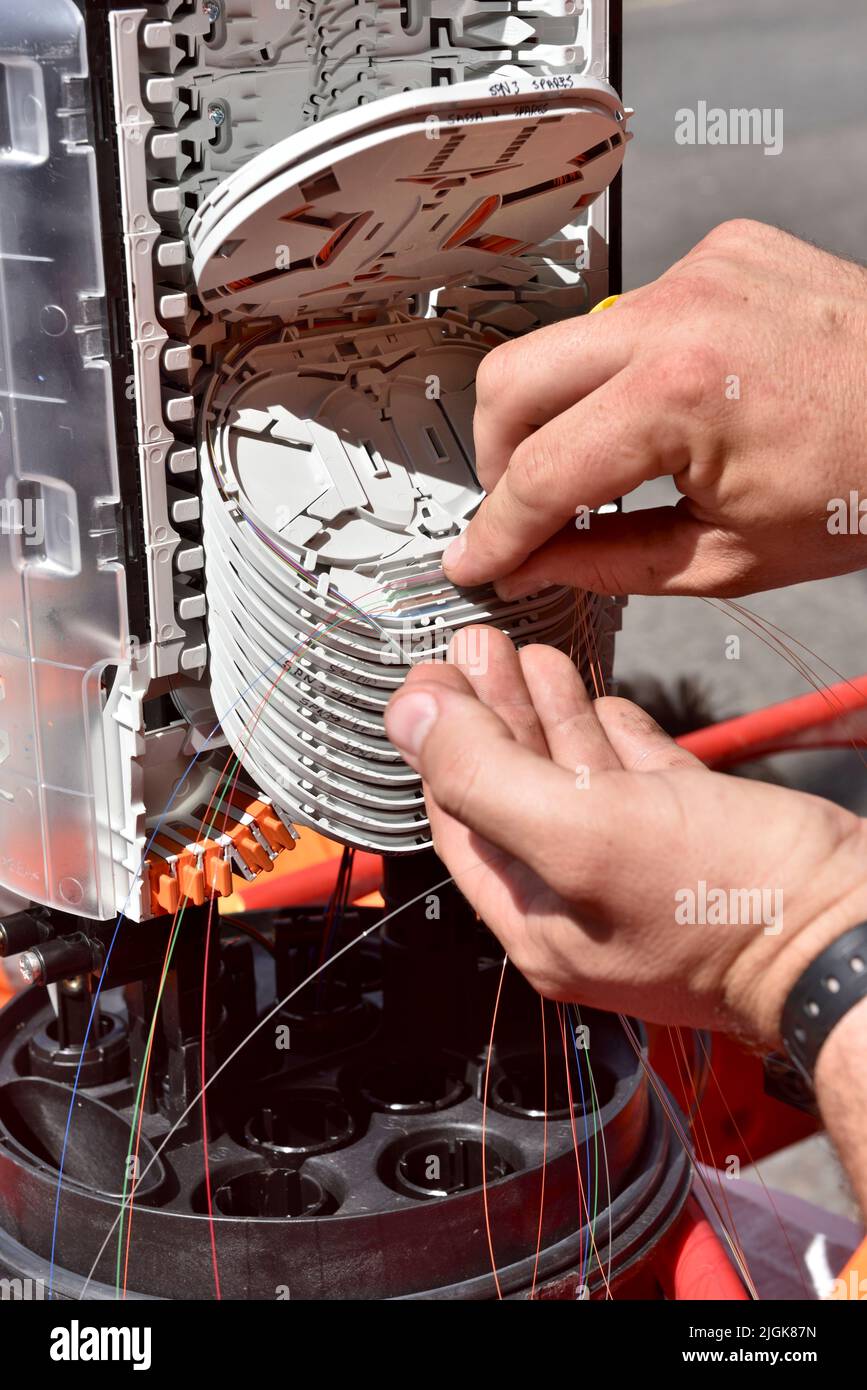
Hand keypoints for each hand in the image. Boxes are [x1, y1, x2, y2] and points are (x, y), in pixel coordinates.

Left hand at [384, 626, 866, 1044]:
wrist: (855, 932)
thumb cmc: (731, 903)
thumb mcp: (582, 830)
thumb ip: (485, 774)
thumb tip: (410, 716)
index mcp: (538, 919)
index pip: (462, 819)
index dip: (439, 742)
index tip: (429, 676)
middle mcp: (582, 900)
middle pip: (513, 790)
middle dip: (489, 713)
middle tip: (472, 647)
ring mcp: (642, 870)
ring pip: (575, 779)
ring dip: (547, 712)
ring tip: (522, 652)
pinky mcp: (698, 841)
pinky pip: (637, 782)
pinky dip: (612, 736)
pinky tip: (598, 701)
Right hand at [442, 220, 866, 597]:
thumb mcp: (731, 557)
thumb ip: (609, 562)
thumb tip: (531, 565)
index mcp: (679, 395)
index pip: (542, 473)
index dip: (497, 533)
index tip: (474, 563)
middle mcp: (675, 312)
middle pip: (511, 380)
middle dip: (499, 459)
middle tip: (524, 514)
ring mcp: (698, 270)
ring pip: (562, 342)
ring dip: (559, 413)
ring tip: (599, 470)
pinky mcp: (720, 252)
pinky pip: (628, 315)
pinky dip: (622, 370)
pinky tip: (663, 410)